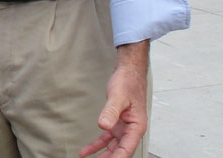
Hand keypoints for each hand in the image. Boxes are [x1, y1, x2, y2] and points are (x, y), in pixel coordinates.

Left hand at [79, 42, 148, 157]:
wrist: (128, 72)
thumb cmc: (128, 83)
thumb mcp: (118, 96)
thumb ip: (111, 112)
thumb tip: (103, 126)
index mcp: (136, 127)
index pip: (126, 149)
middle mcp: (131, 130)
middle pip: (119, 151)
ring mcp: (124, 127)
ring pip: (112, 147)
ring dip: (101, 155)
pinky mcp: (116, 123)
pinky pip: (106, 138)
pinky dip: (97, 145)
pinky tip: (86, 151)